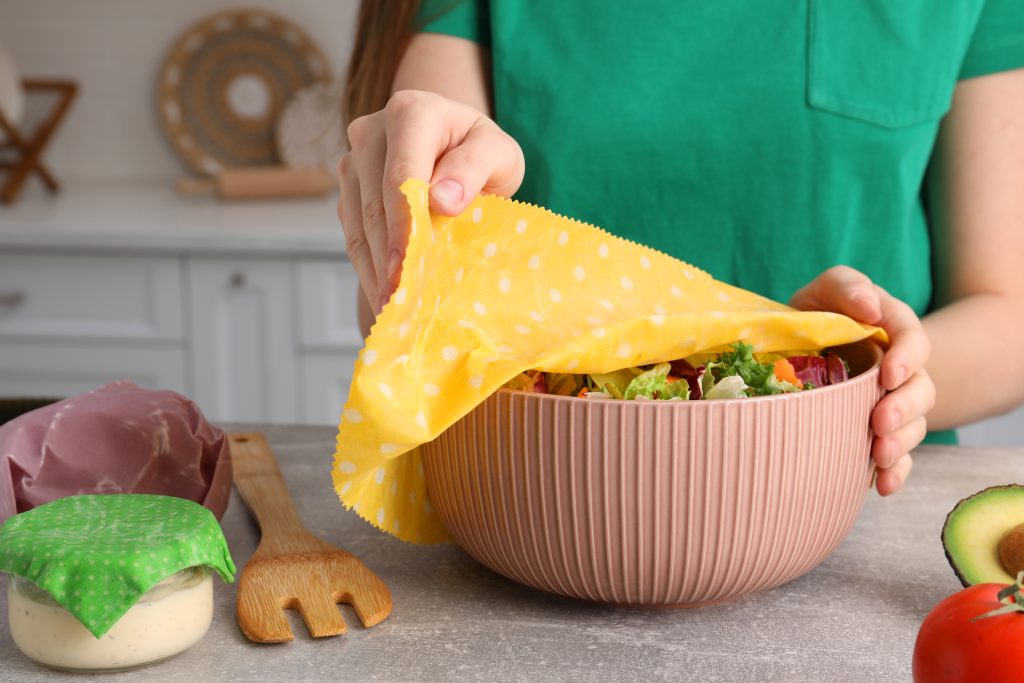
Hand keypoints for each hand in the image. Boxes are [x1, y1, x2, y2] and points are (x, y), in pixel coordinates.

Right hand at [337, 90, 524, 314]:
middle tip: (401, 302)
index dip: (403, 225)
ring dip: (375, 268)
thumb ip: (475, 167)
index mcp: (411, 113)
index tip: (408, 268)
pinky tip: (385, 296)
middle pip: (375, 202)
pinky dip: (370, 266)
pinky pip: (354, 232)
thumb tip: (442, 199)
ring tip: (392, 308)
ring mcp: (354, 161)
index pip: (400, 176)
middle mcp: (371, 132)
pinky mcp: (349, 189)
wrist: (457, 146)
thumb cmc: (483, 152)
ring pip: (358, 222)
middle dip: (388, 256)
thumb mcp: (499, 153)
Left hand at [790, 266, 934, 495]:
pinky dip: (895, 472)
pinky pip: (898, 456)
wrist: (797, 346)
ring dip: (900, 442)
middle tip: (879, 421)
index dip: (907, 359)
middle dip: (904, 408)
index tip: (888, 375)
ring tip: (878, 455)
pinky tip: (883, 485)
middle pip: (920, 389)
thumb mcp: (826, 290)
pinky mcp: (878, 432)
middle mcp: (898, 368)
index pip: (913, 341)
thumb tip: (870, 307)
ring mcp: (891, 402)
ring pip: (912, 425)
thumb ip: (847, 287)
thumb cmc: (815, 314)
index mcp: (891, 330)